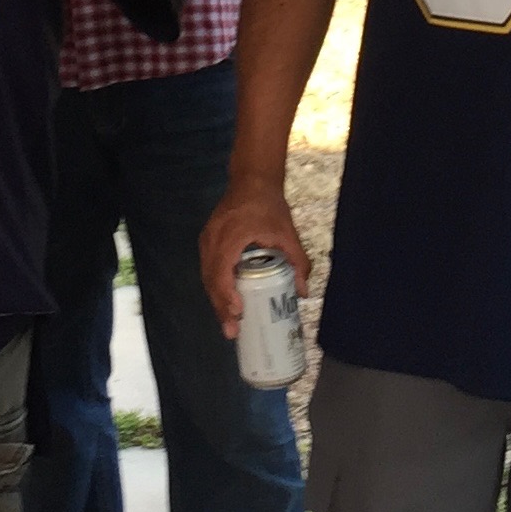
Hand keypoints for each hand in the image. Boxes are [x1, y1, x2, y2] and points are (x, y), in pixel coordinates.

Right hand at [199, 182, 311, 336]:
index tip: (238, 313)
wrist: (251, 180)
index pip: (222, 270)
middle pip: (211, 280)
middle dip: (221, 307)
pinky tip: (227, 302)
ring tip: (230, 323)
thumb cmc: (268, 204)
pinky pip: (208, 269)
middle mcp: (213, 238)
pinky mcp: (207, 241)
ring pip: (207, 277)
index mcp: (231, 235)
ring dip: (217, 300)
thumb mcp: (287, 232)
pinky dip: (216, 287)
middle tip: (232, 331)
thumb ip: (297, 261)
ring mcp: (207, 239)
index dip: (227, 294)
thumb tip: (303, 292)